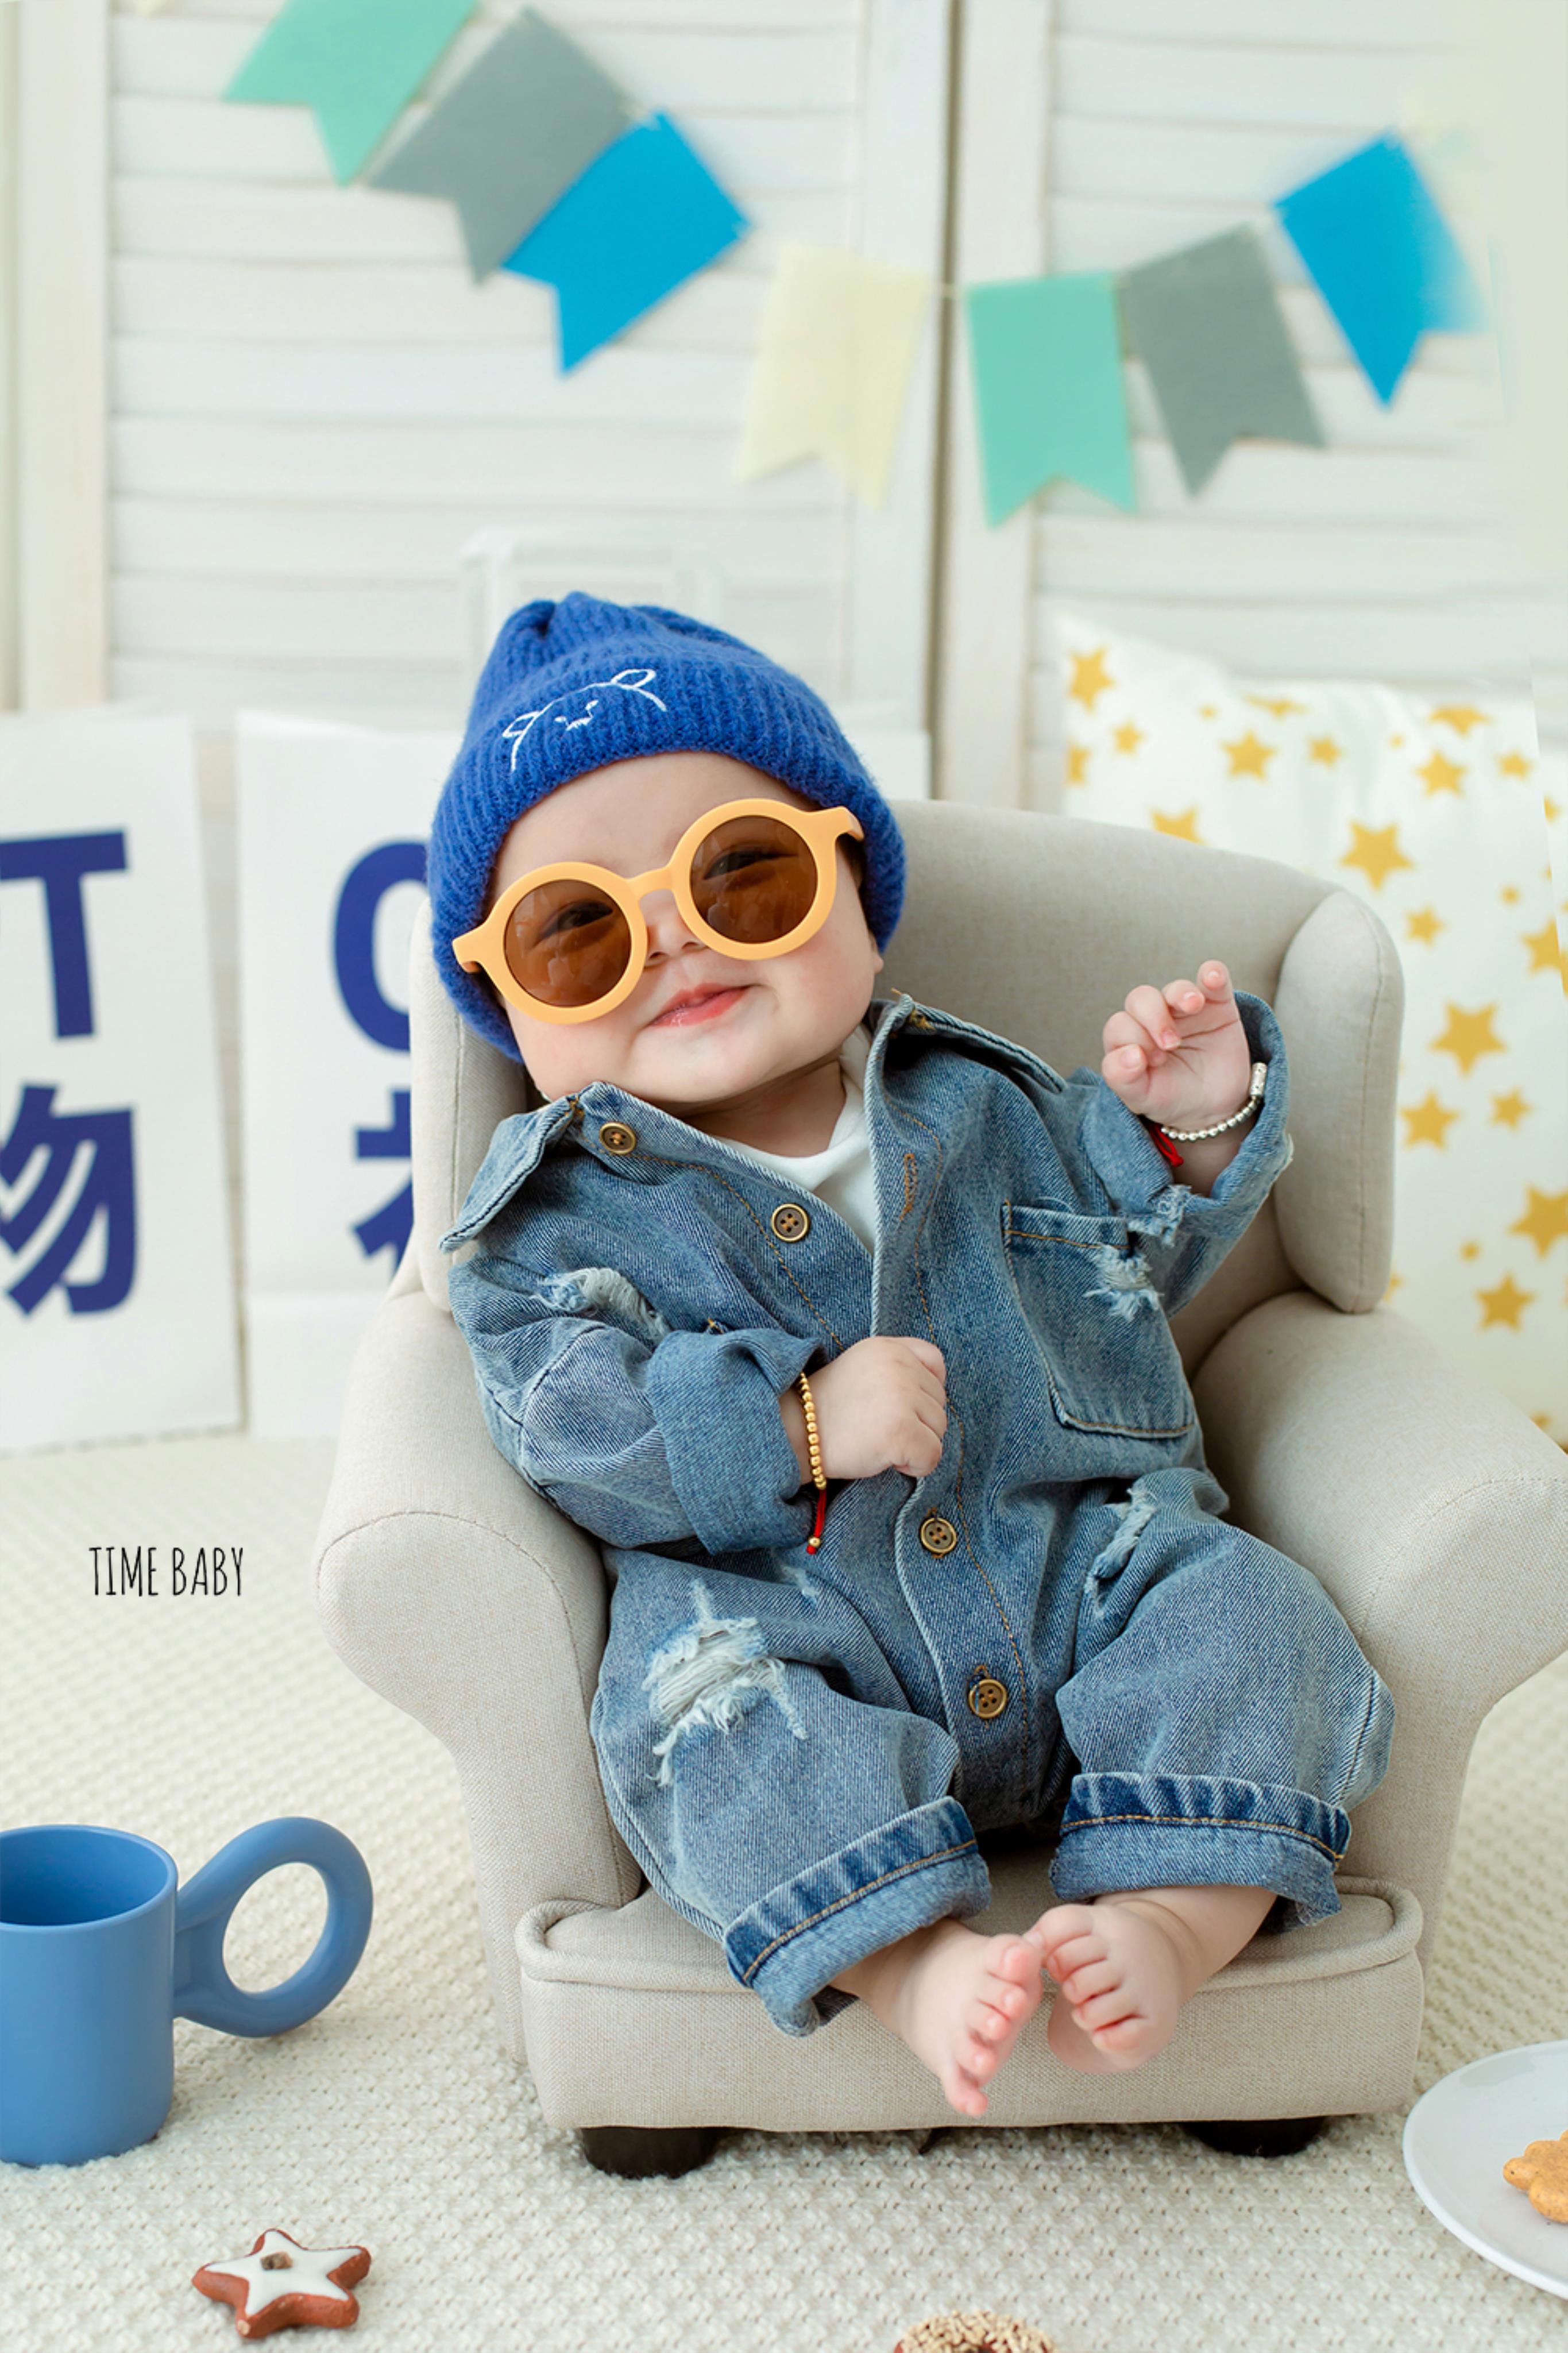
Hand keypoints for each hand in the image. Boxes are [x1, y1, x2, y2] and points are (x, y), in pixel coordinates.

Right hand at [794, 1336, 947, 1482]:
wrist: (794, 1433)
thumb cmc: (827, 1410)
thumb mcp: (861, 1368)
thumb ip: (896, 1371)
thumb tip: (934, 1400)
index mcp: (888, 1347)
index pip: (935, 1362)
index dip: (927, 1390)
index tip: (905, 1407)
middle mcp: (899, 1365)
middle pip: (939, 1402)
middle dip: (918, 1423)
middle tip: (880, 1429)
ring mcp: (901, 1397)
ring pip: (939, 1430)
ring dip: (916, 1444)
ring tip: (880, 1443)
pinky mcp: (901, 1430)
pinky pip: (932, 1456)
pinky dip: (915, 1466)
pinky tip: (887, 1460)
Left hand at [1101, 959, 1251, 1130]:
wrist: (1215, 1106)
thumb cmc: (1173, 1097)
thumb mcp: (1142, 1097)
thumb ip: (1122, 1078)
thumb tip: (1128, 1054)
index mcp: (1130, 1038)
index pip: (1120, 1025)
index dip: (1133, 1039)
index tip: (1152, 1062)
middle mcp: (1154, 1019)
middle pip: (1141, 999)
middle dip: (1153, 1017)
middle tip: (1171, 1044)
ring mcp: (1185, 1009)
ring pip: (1175, 988)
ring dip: (1181, 994)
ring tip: (1193, 1007)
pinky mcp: (1217, 1003)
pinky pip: (1213, 978)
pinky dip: (1213, 973)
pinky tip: (1212, 978)